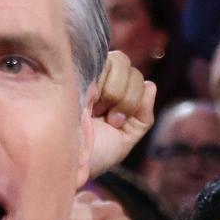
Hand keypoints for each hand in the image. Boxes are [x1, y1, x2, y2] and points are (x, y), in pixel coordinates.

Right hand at [85, 50, 156, 177]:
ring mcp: (89, 74)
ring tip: (96, 109)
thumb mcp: (124, 140)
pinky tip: (88, 98)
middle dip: (127, 98)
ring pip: (121, 61)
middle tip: (108, 118)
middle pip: (133, 71)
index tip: (116, 124)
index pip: (138, 82)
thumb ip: (143, 117)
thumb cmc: (92, 155)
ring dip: (114, 90)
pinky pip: (104, 60)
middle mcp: (102, 84)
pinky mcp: (77, 68)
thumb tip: (151, 85)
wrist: (68, 159)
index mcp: (113, 100)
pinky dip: (103, 80)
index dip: (134, 101)